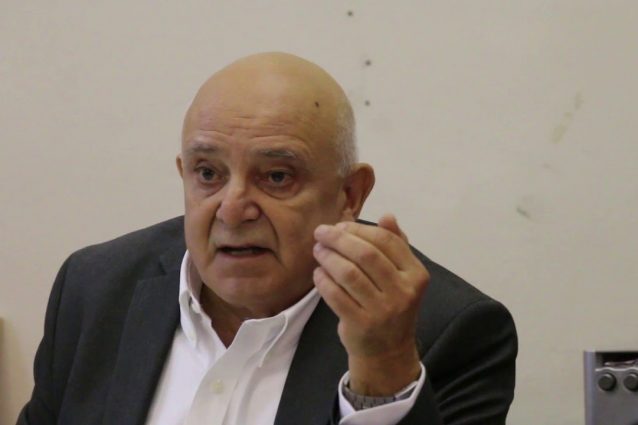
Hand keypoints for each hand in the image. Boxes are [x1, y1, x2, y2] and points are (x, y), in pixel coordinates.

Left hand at [313, 214, 428, 395]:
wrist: (387, 350)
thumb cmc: (391, 303)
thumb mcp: (401, 275)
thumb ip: (396, 244)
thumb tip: (387, 216)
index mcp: (416, 274)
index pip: (386, 241)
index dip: (359, 229)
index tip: (340, 225)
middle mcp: (403, 292)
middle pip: (365, 254)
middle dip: (339, 239)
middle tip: (321, 232)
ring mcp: (382, 311)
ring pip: (349, 274)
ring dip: (328, 257)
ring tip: (318, 250)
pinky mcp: (361, 325)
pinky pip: (336, 295)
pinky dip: (323, 280)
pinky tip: (319, 273)